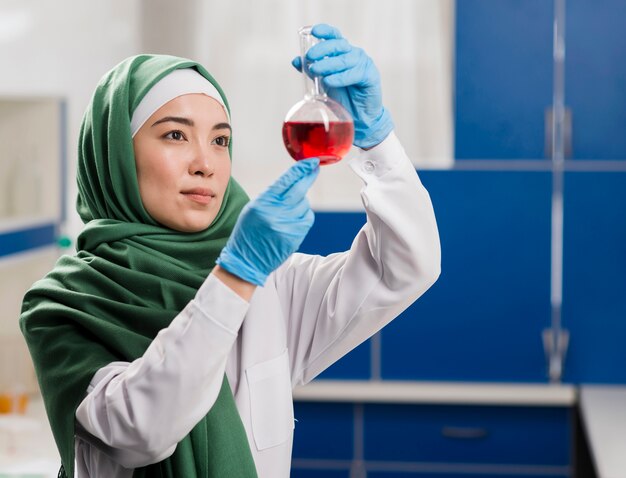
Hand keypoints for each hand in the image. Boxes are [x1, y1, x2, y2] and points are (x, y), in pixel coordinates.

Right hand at [216, 158, 319, 285]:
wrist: (247, 261)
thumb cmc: (247, 232)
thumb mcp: (252, 208)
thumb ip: (271, 195)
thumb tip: (293, 180)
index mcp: (262, 204)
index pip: (286, 181)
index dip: (300, 170)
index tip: (311, 162)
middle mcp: (276, 214)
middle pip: (300, 190)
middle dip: (308, 177)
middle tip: (315, 168)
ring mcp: (288, 226)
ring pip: (304, 204)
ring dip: (300, 202)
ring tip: (286, 211)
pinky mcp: (296, 236)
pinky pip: (307, 217)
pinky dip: (303, 215)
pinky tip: (292, 220)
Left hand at [291, 23, 393, 148]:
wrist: (359, 117)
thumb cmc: (342, 98)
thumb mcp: (323, 83)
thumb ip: (311, 71)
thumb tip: (296, 60)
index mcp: (342, 53)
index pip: (334, 36)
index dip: (325, 31)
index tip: (313, 31)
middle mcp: (353, 55)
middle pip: (338, 45)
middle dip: (322, 49)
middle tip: (310, 57)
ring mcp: (363, 64)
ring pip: (345, 59)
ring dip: (328, 64)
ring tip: (316, 71)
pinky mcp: (370, 76)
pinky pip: (355, 73)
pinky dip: (341, 77)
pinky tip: (330, 81)